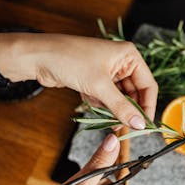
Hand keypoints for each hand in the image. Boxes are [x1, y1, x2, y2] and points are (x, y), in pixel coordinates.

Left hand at [0, 33, 157, 128]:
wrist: (37, 57)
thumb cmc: (69, 60)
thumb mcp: (99, 86)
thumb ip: (122, 107)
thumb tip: (140, 124)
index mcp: (129, 56)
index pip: (148, 86)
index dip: (148, 107)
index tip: (145, 127)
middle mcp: (122, 62)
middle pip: (135, 94)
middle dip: (129, 111)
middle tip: (126, 128)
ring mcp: (109, 72)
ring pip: (120, 98)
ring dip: (114, 110)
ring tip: (107, 120)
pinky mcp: (96, 80)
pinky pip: (107, 98)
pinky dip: (101, 105)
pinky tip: (90, 102)